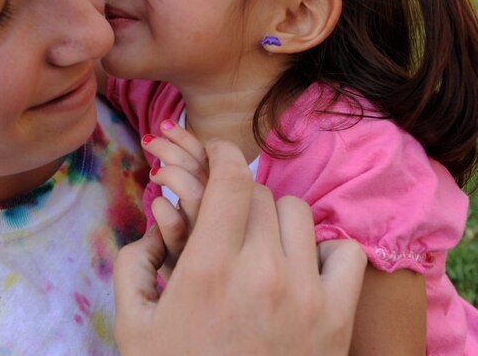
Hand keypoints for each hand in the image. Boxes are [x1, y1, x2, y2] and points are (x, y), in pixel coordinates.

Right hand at [114, 140, 366, 354]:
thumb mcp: (132, 326)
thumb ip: (133, 264)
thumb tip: (156, 220)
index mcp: (208, 270)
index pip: (229, 178)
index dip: (221, 153)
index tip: (215, 152)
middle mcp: (260, 273)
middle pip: (259, 194)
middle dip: (237, 196)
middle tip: (224, 219)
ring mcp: (305, 295)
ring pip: (297, 214)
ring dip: (274, 220)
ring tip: (258, 246)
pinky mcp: (336, 319)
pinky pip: (344, 252)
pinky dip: (324, 251)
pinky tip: (300, 269)